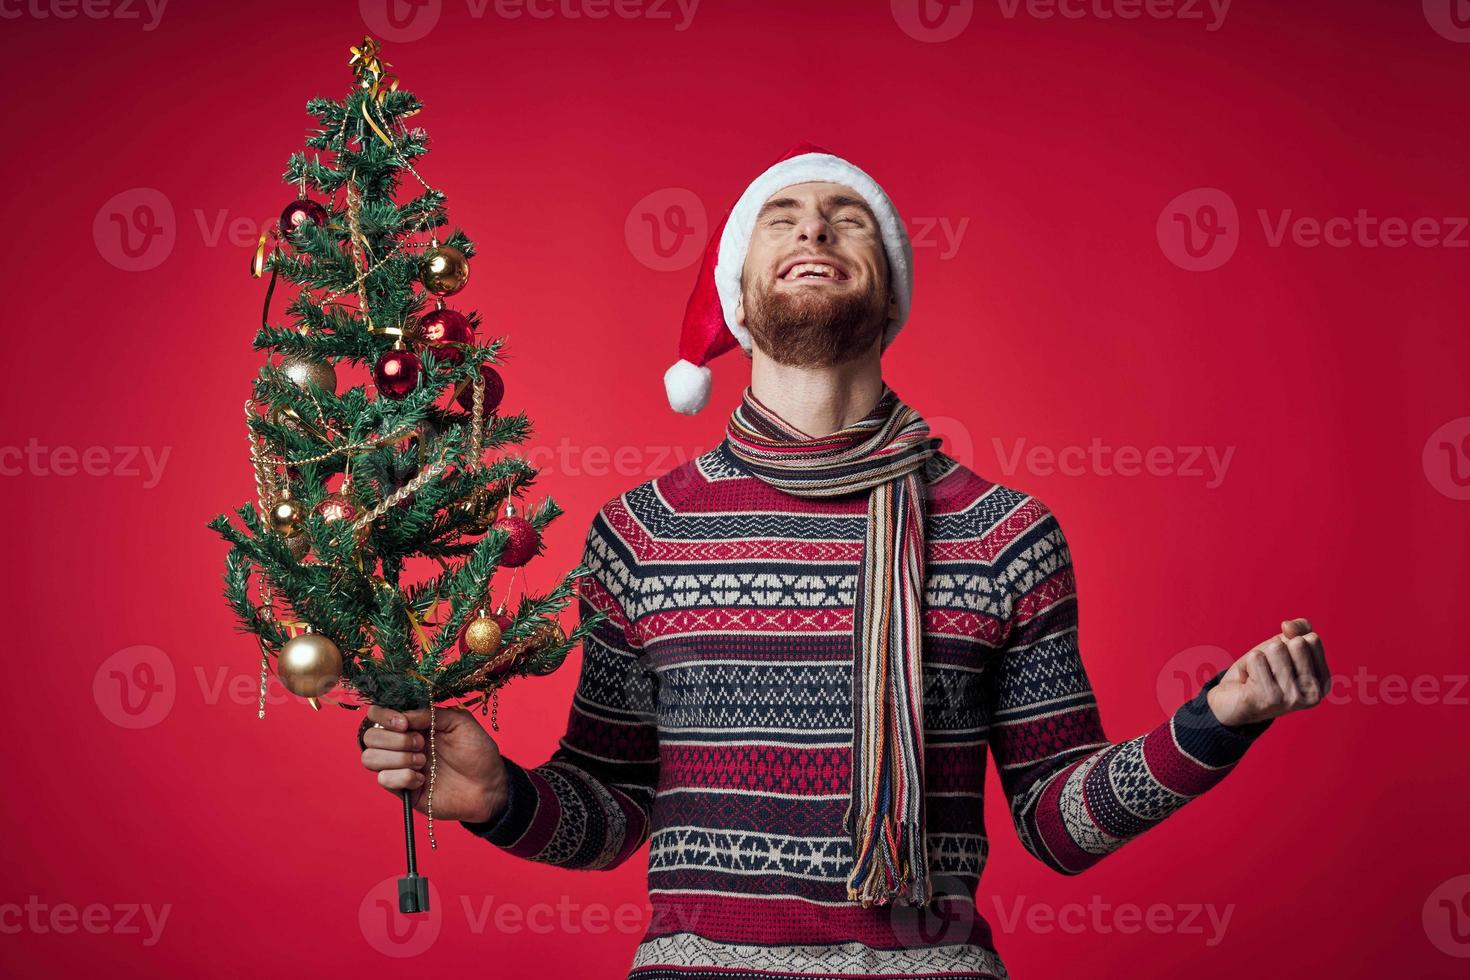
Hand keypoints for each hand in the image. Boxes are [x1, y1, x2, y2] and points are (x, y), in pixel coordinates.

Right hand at [359, 704, 507, 823]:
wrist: (490, 785)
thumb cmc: (478, 751)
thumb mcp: (460, 722)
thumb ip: (431, 713)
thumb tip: (404, 715)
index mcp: (413, 725)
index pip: (378, 715)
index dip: (384, 716)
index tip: (404, 724)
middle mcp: (402, 744)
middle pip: (370, 737)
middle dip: (393, 739)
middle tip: (421, 743)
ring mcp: (400, 768)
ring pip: (370, 759)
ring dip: (396, 758)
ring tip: (422, 761)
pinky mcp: (403, 790)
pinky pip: (383, 781)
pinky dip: (402, 777)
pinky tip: (422, 779)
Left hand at [1207, 618, 1330, 726]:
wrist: (1231, 702)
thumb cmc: (1261, 672)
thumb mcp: (1283, 645)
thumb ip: (1297, 629)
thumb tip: (1287, 626)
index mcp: (1323, 682)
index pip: (1312, 639)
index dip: (1290, 642)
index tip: (1283, 662)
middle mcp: (1313, 693)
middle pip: (1297, 643)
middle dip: (1276, 649)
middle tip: (1268, 670)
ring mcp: (1292, 698)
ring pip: (1276, 649)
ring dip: (1261, 658)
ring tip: (1258, 676)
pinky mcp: (1268, 698)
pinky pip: (1256, 658)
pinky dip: (1247, 665)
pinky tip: (1249, 683)